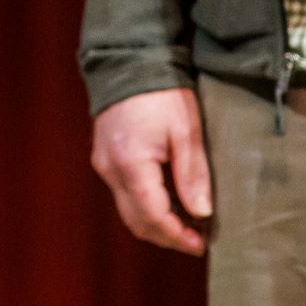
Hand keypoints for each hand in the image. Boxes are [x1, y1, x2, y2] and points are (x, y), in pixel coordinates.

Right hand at [90, 86, 212, 255]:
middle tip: (198, 240)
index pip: (152, 216)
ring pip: (129, 210)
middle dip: (167, 236)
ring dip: (157, 223)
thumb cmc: (161, 93)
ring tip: (188, 224)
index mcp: (131, 163)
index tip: (202, 244)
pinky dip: (147, 206)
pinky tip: (171, 203)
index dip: (177, 235)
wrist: (129, 61)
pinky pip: (124, 194)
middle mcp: (110, 169)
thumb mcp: (186, 131)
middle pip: (136, 220)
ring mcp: (104, 164)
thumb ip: (192, 174)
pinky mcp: (105, 158)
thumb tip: (201, 213)